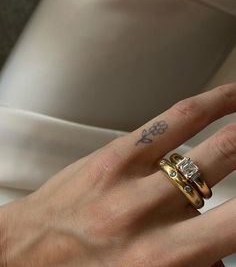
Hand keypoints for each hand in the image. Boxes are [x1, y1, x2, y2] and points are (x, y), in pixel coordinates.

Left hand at [1, 84, 235, 266]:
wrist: (25, 254)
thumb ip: (189, 266)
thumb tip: (218, 252)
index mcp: (164, 263)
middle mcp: (154, 220)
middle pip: (228, 168)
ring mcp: (134, 180)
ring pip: (211, 146)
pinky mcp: (116, 154)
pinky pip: (173, 121)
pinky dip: (210, 105)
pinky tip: (231, 96)